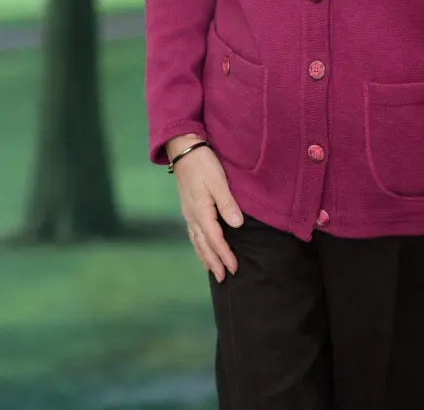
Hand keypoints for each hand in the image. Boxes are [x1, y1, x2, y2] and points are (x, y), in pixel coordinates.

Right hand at [168, 137, 243, 281]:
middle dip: (214, 262)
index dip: (225, 255)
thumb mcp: (218, 181)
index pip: (215, 239)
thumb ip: (227, 204)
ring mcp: (188, 212)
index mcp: (201, 212)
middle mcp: (192, 216)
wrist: (183, 150)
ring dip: (205, 256)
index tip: (235, 268)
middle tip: (224, 278)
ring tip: (212, 270)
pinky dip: (198, 245)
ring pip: (196, 241)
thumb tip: (237, 226)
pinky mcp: (188, 207)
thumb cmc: (203, 164)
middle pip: (204, 245)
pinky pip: (193, 233)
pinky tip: (201, 246)